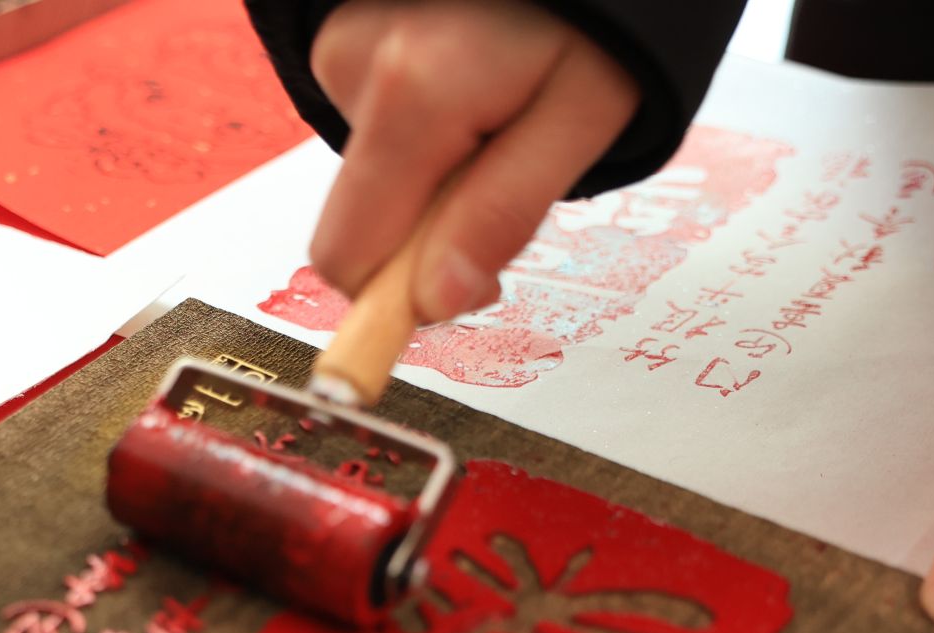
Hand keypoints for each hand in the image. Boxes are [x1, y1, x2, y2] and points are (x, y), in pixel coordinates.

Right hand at [307, 0, 639, 322]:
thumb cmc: (592, 20)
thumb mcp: (583, 118)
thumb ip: (503, 213)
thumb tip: (434, 302)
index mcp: (411, 97)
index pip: (350, 259)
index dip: (396, 300)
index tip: (450, 303)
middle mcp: (356, 70)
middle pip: (351, 229)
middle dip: (417, 241)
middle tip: (496, 194)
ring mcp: (340, 53)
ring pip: (370, 183)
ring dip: (429, 179)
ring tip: (496, 118)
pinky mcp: (341, 46)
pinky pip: (372, 135)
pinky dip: (420, 135)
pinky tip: (468, 93)